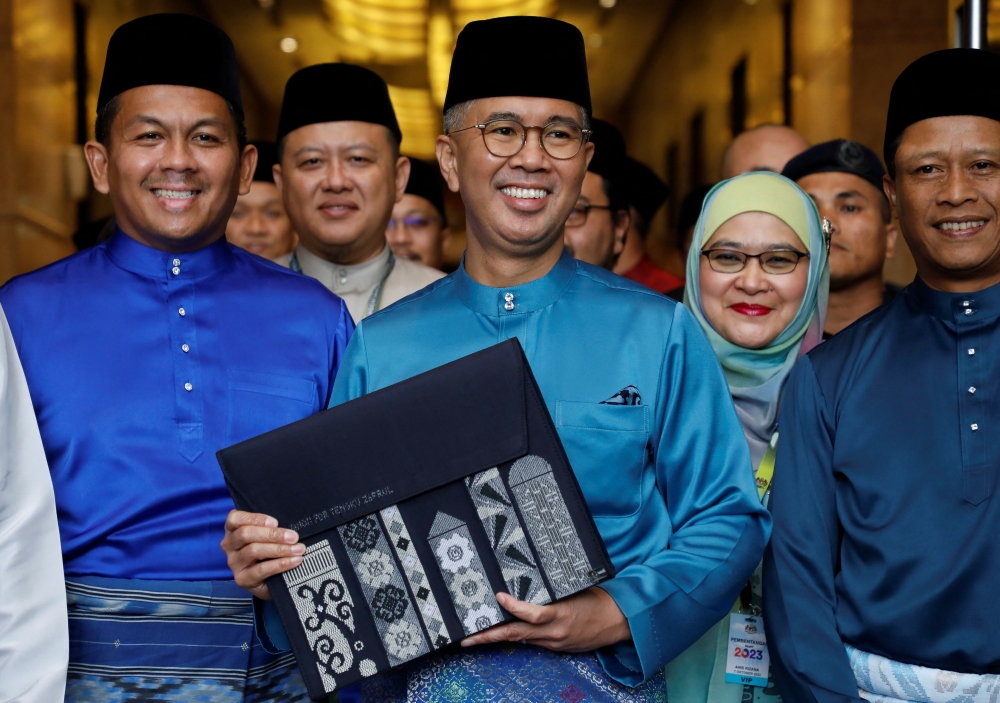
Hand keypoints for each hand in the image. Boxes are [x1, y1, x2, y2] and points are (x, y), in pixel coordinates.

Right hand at [221, 510, 304, 599]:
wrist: (271, 581)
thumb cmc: (270, 551)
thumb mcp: (268, 536)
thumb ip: (272, 527)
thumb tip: (289, 524)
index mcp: (233, 530)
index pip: (235, 518)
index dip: (255, 518)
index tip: (275, 522)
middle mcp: (229, 545)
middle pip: (245, 534)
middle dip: (272, 535)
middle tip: (294, 537)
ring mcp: (234, 563)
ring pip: (253, 551)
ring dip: (280, 549)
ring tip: (298, 549)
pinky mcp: (242, 579)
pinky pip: (261, 570)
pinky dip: (280, 564)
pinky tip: (294, 561)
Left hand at [461, 587, 630, 652]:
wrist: (616, 622)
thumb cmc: (596, 600)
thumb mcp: (575, 589)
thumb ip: (552, 590)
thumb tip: (529, 580)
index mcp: (561, 614)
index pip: (533, 614)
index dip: (514, 607)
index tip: (499, 597)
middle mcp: (555, 632)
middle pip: (516, 635)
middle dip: (488, 637)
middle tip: (467, 639)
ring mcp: (554, 642)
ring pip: (520, 640)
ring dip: (498, 638)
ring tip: (475, 637)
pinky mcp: (556, 648)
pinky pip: (532, 642)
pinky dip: (517, 637)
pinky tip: (503, 633)